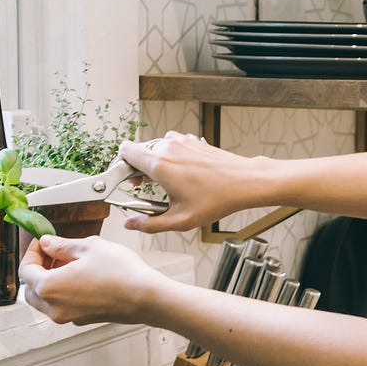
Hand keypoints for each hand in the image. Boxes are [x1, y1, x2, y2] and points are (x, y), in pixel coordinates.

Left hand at [19, 235, 171, 324]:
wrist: (146, 297)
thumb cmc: (121, 273)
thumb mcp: (88, 247)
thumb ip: (61, 245)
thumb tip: (47, 243)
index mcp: (50, 287)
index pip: (26, 270)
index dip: (32, 252)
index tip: (42, 242)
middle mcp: (55, 307)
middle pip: (31, 289)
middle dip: (38, 268)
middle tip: (52, 252)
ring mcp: (68, 316)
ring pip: (45, 300)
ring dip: (49, 281)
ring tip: (68, 262)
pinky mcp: (82, 319)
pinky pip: (61, 305)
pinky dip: (62, 291)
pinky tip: (79, 275)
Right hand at [117, 131, 267, 232]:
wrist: (244, 182)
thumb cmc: (217, 199)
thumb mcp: (181, 220)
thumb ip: (150, 224)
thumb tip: (131, 225)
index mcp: (160, 165)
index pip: (125, 150)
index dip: (121, 166)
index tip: (128, 181)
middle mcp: (168, 147)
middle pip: (139, 151)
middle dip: (138, 168)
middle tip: (146, 187)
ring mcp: (181, 141)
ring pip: (155, 148)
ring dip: (155, 162)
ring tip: (165, 182)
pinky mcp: (192, 140)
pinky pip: (171, 145)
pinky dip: (170, 157)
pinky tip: (181, 175)